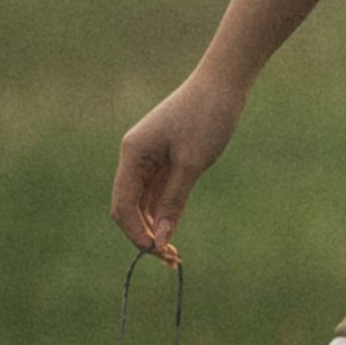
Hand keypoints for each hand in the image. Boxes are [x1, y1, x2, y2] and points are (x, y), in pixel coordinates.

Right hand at [110, 73, 246, 264]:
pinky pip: (157, 192)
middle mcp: (134, 157)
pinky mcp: (164, 158)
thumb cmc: (207, 118)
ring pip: (143, 202)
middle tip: (170, 259)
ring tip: (173, 252)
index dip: (135, 233)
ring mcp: (148, 157)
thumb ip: (172, 201)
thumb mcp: (191, 164)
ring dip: (154, 226)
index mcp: (132, 155)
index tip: (158, 253)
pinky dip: (164, 212)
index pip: (122, 205)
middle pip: (129, 206)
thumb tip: (160, 238)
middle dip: (144, 233)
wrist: (222, 86)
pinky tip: (173, 231)